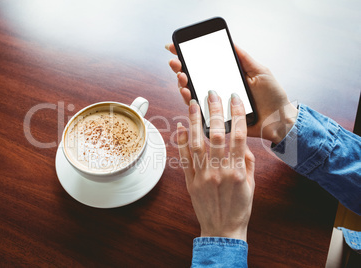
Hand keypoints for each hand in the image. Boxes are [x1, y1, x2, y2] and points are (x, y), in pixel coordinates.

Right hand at [166, 44, 297, 143]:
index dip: (189, 56)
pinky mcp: (216, 118)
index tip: (176, 47)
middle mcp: (219, 89)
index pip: (204, 64)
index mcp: (227, 76)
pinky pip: (198, 109)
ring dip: (183, 83)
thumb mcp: (260, 71)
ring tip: (182, 76)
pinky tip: (187, 91)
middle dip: (181, 67)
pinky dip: (189, 100)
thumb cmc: (272, 96)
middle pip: (194, 77)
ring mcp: (216, 103)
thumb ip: (244, 58)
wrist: (279, 120)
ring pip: (192, 92)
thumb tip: (230, 42)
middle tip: (176, 62)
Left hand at [177, 91, 254, 240]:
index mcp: (237, 171)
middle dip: (214, 111)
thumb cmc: (239, 208)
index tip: (234, 99)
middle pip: (217, 135)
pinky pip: (184, 159)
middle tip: (211, 94)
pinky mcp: (190, 182)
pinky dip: (181, 142)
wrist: (223, 230)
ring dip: (194, 122)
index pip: (238, 136)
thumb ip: (247, 162)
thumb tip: (240, 142)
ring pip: (197, 143)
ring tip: (192, 104)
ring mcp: (203, 176)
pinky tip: (180, 127)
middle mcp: (220, 171)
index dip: (236, 114)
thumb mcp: (251, 185)